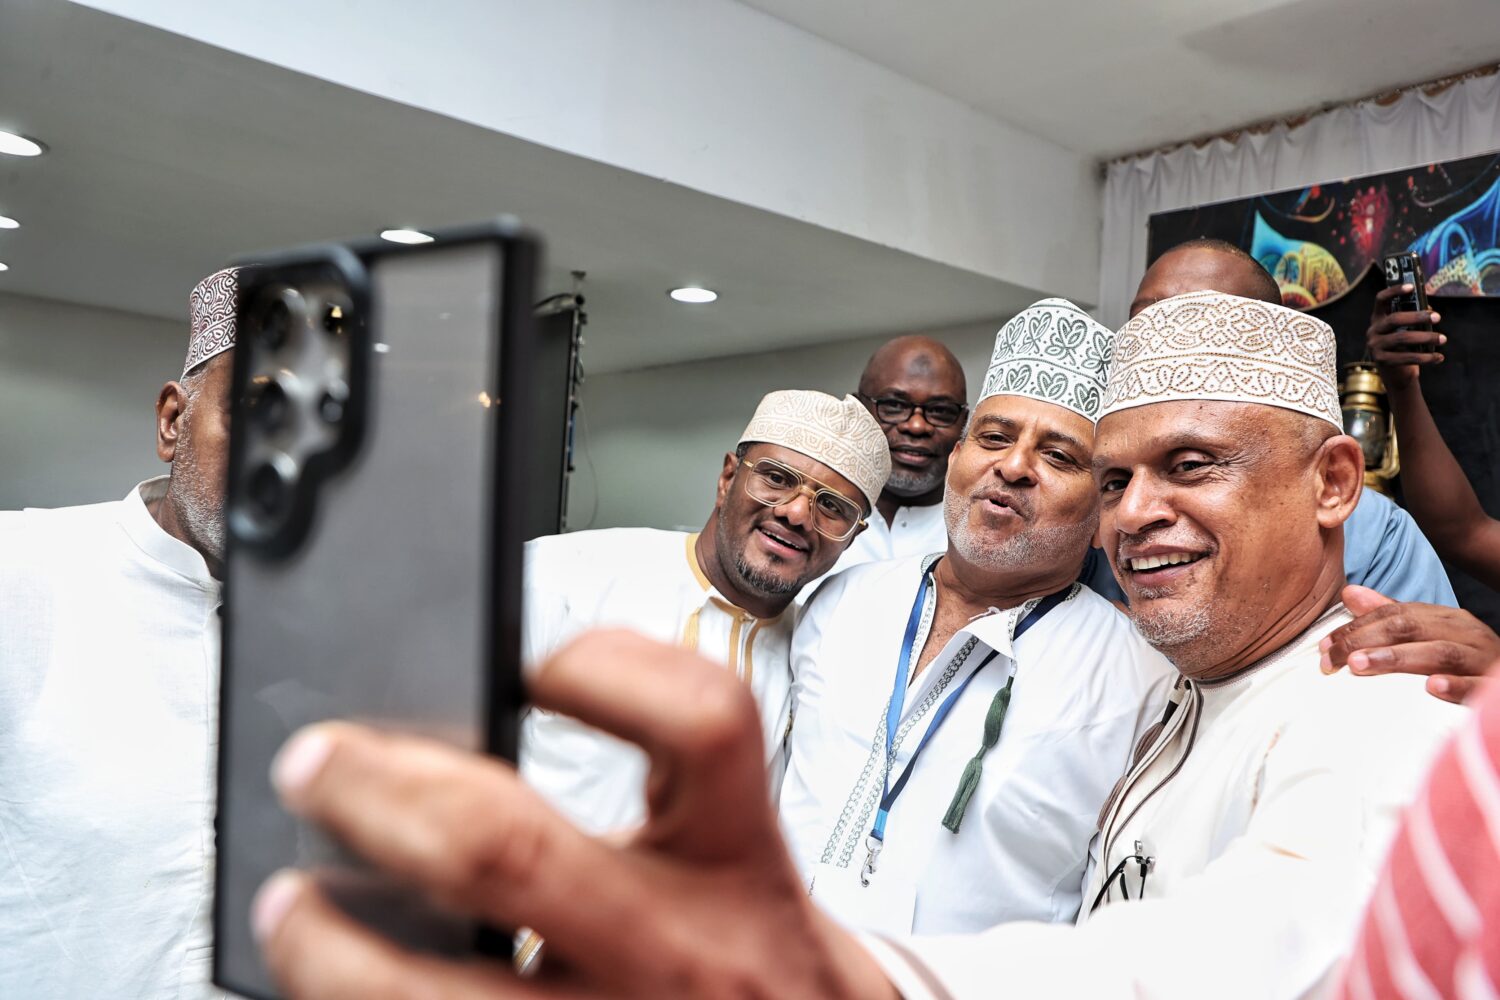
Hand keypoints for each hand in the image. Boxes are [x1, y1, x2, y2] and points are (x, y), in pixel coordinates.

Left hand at [250, 629, 895, 998]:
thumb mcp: (748, 869)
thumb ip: (666, 809)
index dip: (607, 667)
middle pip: (507, 848)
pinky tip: (340, 992)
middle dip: (379, 792)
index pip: (698, 724)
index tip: (532, 663)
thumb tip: (494, 751)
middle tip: (317, 763)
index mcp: (738, 864)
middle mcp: (681, 947)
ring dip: (332, 948)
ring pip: (439, 995)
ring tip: (289, 909)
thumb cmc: (765, 965)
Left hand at [1319, 585, 1498, 703]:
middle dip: (1366, 641)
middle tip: (1334, 658)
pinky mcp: (1493, 685)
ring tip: (1360, 665)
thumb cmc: (1464, 656)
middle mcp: (1462, 632)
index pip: (1394, 615)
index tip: (1324, 647)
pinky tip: (1431, 688)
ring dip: (1397, 659)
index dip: (1356, 627)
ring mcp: (1481, 658)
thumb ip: (1389, 615)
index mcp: (1443, 618)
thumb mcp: (1429, 632)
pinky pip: (1476, 685)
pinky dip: (1455, 686)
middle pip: (1410, 628)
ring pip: (1439, 653)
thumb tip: (1349, 592)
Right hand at [1367, 285, 1444, 390]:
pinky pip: (1406, 357)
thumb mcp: (1407, 330)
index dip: (1394, 291)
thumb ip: (1414, 319)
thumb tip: (1430, 310)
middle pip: (1394, 319)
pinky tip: (1439, 357)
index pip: (1381, 300)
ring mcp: (1375, 346)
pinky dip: (1426, 357)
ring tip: (1442, 339)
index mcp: (1378, 319)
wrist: (1397, 375)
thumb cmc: (1405, 348)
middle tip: (1438, 317)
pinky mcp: (1382, 361)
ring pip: (1402, 338)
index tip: (1412, 287)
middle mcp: (1373, 331)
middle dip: (1418, 317)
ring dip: (1426, 337)